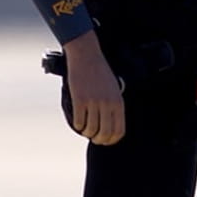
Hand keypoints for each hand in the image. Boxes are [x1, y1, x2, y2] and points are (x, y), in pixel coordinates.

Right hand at [64, 30, 125, 144]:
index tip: (105, 140)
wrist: (86, 56)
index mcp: (118, 102)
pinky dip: (77, 126)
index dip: (111, 140)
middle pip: (104, 134)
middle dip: (98, 139)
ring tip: (85, 129)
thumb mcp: (113, 89)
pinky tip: (78, 122)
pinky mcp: (79, 100)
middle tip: (93, 137)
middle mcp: (107, 104)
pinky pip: (78, 122)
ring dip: (86, 133)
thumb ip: (113, 106)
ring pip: (90, 130)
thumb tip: (108, 126)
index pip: (119, 131)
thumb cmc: (100, 72)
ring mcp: (93, 102)